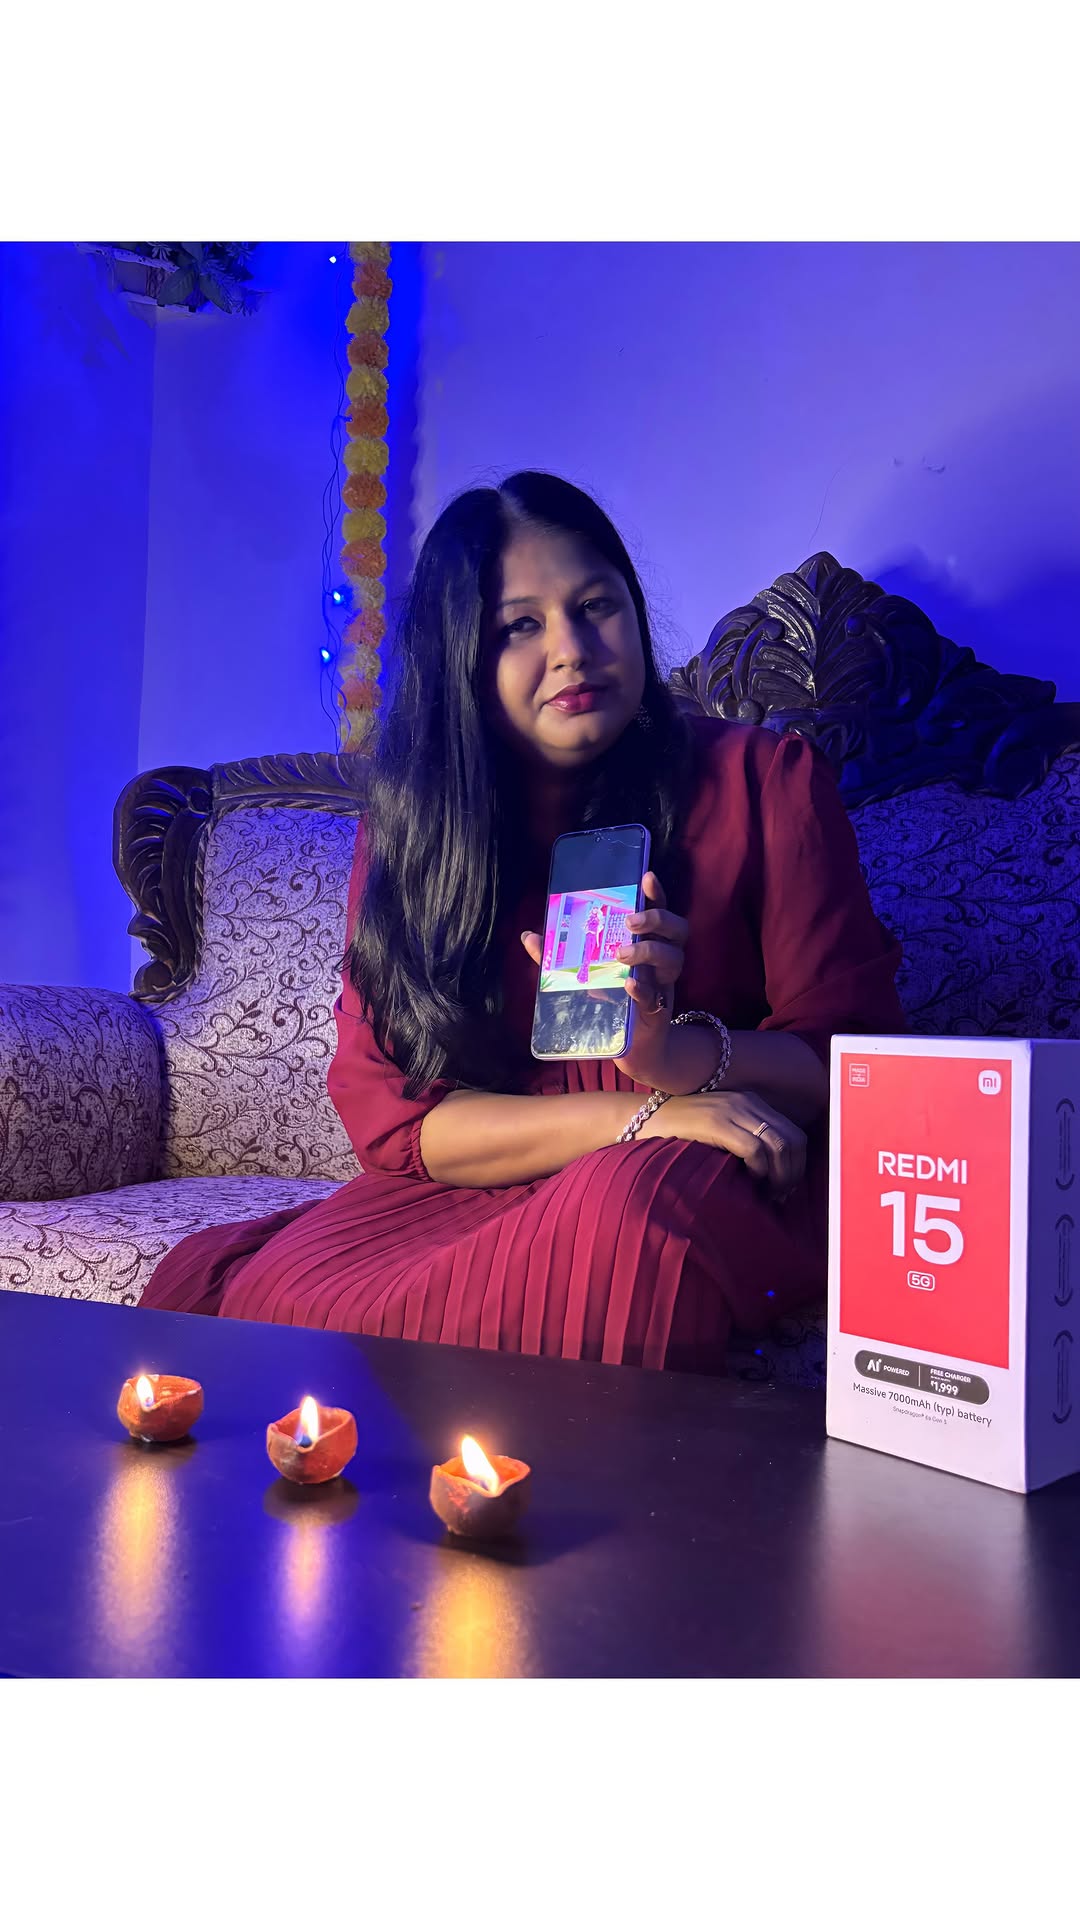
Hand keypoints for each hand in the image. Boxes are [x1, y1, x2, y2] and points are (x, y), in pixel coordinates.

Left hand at [521, 872, 688, 1085]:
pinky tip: (629, 983)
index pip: (659, 910)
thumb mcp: (582, 973)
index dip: (657, 893)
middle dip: (656, 919)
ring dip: (649, 951)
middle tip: (629, 922)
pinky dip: (643, 988)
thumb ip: (557, 955)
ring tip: (621, 954)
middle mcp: (662, 958)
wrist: (630, 1046)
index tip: (647, 877)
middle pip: (677, 929)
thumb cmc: (609, 999)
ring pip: (674, 958)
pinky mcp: (659, 1009)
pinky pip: (656, 995)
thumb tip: (528, 936)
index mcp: (647, 941)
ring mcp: (664, 983)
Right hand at [637, 1090, 806, 1200]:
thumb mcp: (718, 1131)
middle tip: (779, 1196)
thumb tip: (772, 1174)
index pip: (794, 1133)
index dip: (796, 1165)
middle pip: (794, 1140)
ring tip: (766, 1195)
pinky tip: (748, 1182)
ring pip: (780, 1145)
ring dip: (780, 1176)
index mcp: (750, 1102)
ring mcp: (732, 1110)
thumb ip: (743, 1140)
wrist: (639, 1120)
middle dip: (793, 1173)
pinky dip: (759, 1171)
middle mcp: (746, 1102)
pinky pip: (755, 1150)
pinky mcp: (717, 1123)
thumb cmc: (677, 1134)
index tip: (784, 1188)